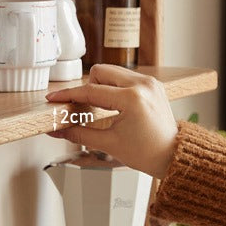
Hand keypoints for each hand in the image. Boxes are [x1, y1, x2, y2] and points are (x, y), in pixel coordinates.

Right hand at [45, 64, 177, 179]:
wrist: (171, 154)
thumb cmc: (146, 152)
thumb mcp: (108, 144)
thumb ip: (78, 134)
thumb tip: (56, 130)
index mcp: (132, 99)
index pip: (91, 91)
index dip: (68, 95)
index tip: (54, 97)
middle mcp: (142, 85)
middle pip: (100, 71)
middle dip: (87, 88)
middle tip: (82, 108)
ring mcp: (149, 82)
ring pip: (112, 71)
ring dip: (100, 86)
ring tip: (100, 108)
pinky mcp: (152, 83)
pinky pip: (125, 77)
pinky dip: (114, 87)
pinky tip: (113, 105)